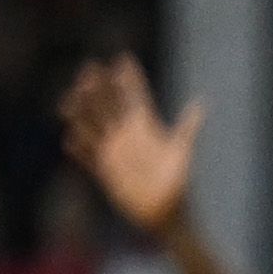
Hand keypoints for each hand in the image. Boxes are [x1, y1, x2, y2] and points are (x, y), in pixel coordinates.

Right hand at [59, 56, 196, 234]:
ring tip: (71, 99)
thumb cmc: (180, 184)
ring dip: (83, 113)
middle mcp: (127, 136)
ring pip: (93, 126)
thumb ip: (188, 127)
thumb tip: (202, 102)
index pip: (135, 97)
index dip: (129, 79)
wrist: (169, 216)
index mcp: (146, 128)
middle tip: (90, 69)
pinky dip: (80, 150)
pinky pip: (88, 159)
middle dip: (100, 88)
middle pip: (109, 106)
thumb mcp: (182, 152)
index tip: (123, 58)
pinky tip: (70, 141)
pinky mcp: (106, 173)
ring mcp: (114, 153)